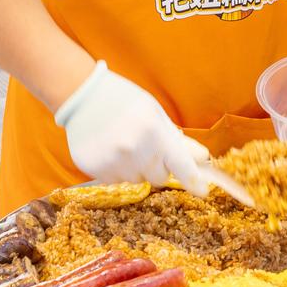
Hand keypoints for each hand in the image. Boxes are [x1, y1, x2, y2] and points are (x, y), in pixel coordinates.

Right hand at [55, 61, 210, 194]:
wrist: (83, 96)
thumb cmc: (125, 101)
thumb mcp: (155, 113)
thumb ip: (177, 139)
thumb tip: (202, 157)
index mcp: (154, 132)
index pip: (181, 164)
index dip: (194, 180)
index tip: (203, 191)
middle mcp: (135, 151)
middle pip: (160, 178)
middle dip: (159, 166)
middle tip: (147, 147)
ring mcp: (113, 162)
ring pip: (137, 180)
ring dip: (136, 168)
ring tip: (124, 143)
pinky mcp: (95, 170)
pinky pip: (116, 180)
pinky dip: (117, 169)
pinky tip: (109, 148)